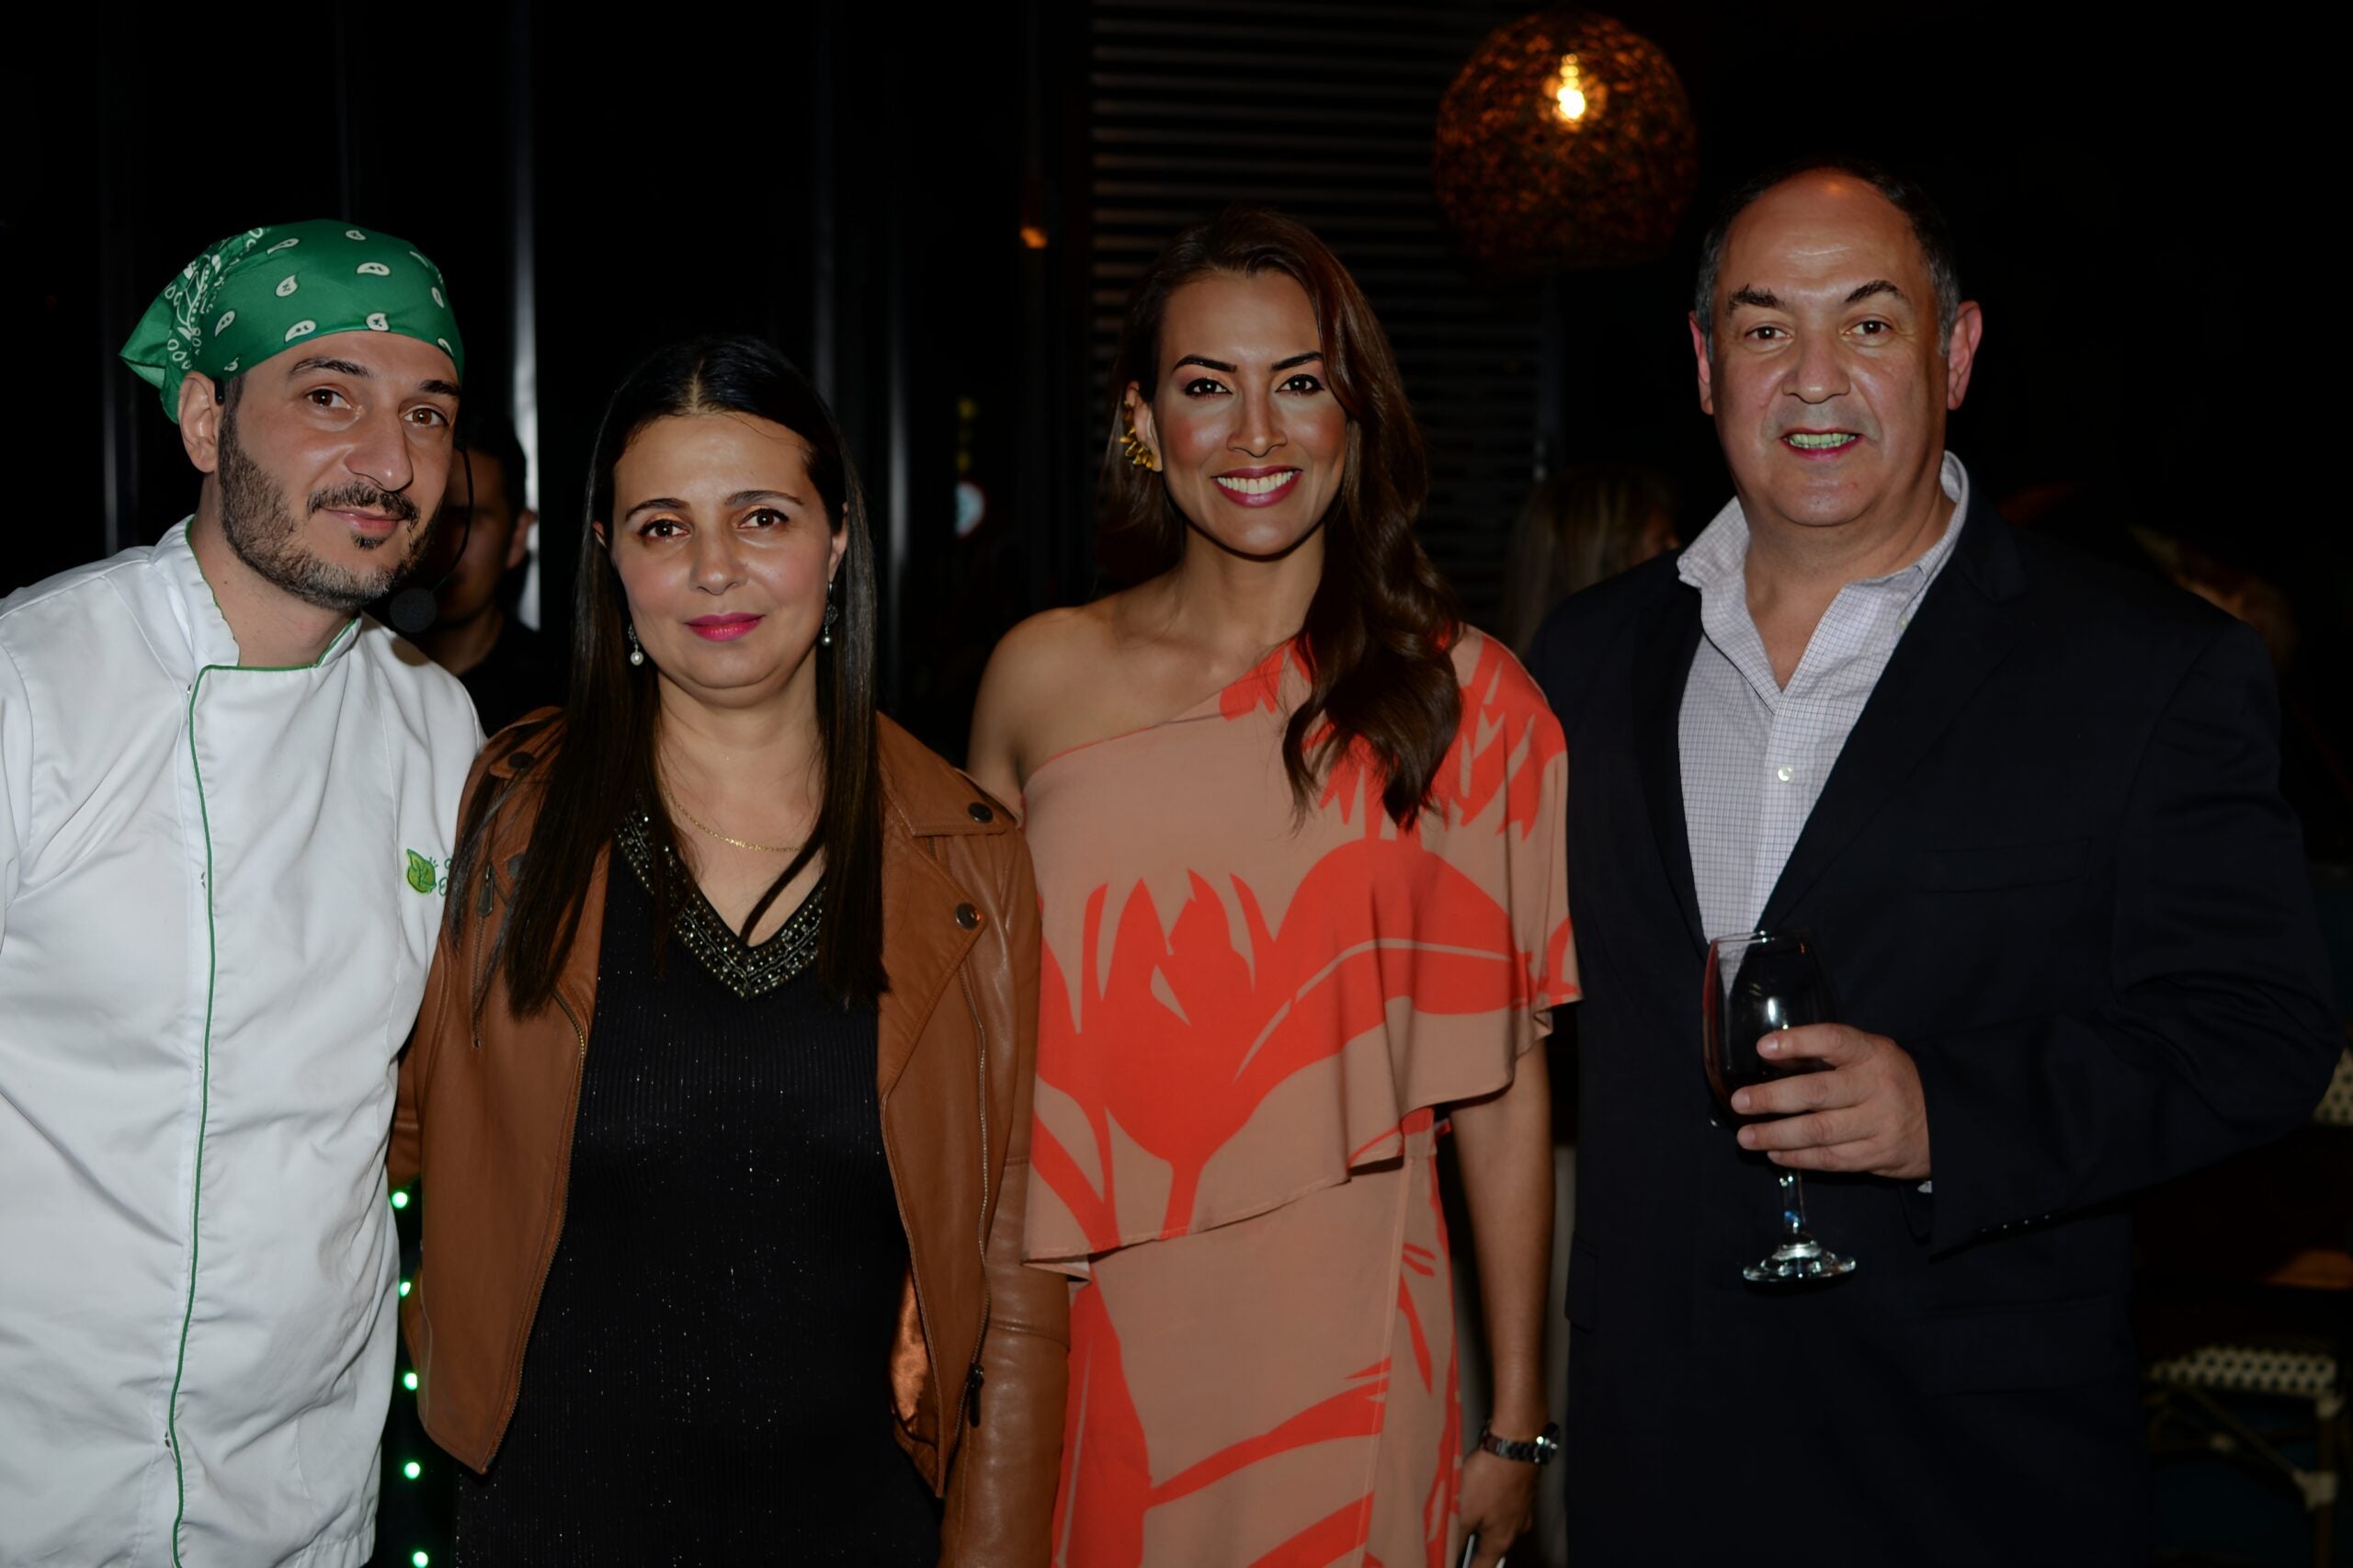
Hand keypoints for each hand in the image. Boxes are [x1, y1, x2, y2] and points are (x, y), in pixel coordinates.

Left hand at [1457, 1445, 1537, 1566]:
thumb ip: (1455, 1537)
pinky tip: (1478, 1491)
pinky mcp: (1519, 1490)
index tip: (1455, 1565)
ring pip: (1496, 1524)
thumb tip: (1445, 1552)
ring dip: (1481, 1522)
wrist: (1514, 1444)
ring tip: (1464, 1511)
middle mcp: (1515, 1529)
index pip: (1482, 1567)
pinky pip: (1501, 1505)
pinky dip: (1489, 1504)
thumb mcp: (1464, 1512)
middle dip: (1473, 1544)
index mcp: (1501, 1541)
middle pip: (1490, 1546)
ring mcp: (1520, 1509)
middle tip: (1455, 1540)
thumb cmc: (1491, 1477)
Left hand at [1732, 1024, 1930, 1180]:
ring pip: (1820, 1132)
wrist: (1944, 1119)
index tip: (1763, 1047)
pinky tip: (1775, 1154)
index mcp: (1872, 1053)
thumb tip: (1771, 1056)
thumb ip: (1827, 1055)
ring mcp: (1879, 1124)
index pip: (1834, 1041)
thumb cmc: (1890, 1079)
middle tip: (1740, 1103)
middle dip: (1772, 1098)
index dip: (1798, 1043)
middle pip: (1818, 1093)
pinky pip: (1831, 1159)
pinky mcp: (1879, 1155)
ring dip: (1777, 1136)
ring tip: (1747, 1137)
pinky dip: (1799, 1158)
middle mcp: (1876, 1087)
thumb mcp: (1869, 1055)